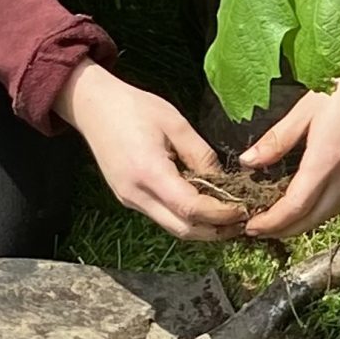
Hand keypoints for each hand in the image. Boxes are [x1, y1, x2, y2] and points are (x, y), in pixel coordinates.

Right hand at [55, 62, 248, 241]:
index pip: (190, 208)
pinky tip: (205, 206)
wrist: (94, 108)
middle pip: (182, 229)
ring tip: (230, 216)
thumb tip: (223, 180)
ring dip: (202, 227)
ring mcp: (130, 200)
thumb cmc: (135, 108)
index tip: (244, 209)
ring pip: (172, 226)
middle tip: (243, 221)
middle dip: (215, 230)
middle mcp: (136, 195)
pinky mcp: (128, 197)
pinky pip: (162, 215)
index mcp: (149, 173)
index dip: (221, 213)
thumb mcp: (176, 123)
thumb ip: (200, 154)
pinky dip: (186, 216)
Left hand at [238, 57, 339, 238]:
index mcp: (327, 160)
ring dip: (306, 220)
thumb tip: (248, 162)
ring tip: (284, 216)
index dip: (271, 223)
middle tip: (262, 227)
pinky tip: (316, 197)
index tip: (251, 227)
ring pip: (331, 213)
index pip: (295, 208)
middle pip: (313, 220)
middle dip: (284, 230)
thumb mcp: (305, 108)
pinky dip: (326, 207)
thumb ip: (277, 140)